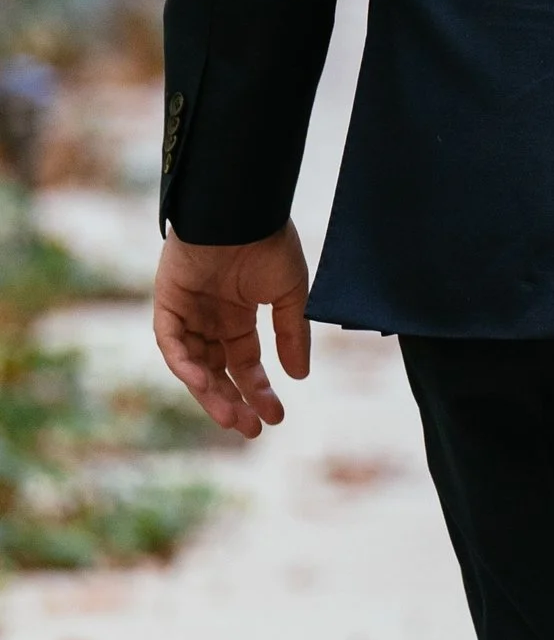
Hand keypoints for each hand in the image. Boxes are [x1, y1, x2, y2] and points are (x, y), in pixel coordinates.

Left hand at [152, 222, 310, 438]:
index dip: (260, 390)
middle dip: (233, 400)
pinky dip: (185, 363)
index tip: (276, 417)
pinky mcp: (168, 301)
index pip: (246, 363)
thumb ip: (292, 335)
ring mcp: (188, 310)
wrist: (242, 210)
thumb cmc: (269, 243)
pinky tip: (204, 383)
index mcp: (240, 315)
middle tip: (250, 429)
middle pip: (218, 370)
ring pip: (194, 363)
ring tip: (229, 416)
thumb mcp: (291, 295)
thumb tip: (299, 376)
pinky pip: (171, 342)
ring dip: (209, 392)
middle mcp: (211, 317)